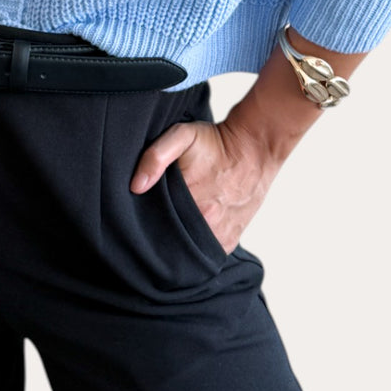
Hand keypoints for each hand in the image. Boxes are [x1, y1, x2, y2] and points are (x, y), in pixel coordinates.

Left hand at [129, 117, 282, 254]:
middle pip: (170, 238)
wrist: (254, 149)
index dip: (145, 219)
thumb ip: (156, 156)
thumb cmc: (216, 142)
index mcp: (190, 199)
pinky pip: (205, 255)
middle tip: (159, 215)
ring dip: (179, 241)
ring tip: (175, 222)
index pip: (154, 222)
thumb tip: (136, 186)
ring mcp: (219, 235)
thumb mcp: (182, 135)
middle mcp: (206, 222)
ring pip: (187, 250)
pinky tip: (191, 230)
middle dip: (160, 231)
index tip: (140, 212)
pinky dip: (196, 248)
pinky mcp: (229, 241)